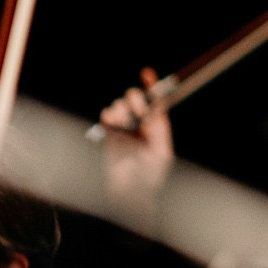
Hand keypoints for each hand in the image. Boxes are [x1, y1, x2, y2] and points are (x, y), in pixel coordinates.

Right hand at [99, 82, 174, 210]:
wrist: (129, 192)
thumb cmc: (150, 176)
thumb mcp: (161, 152)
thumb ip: (158, 130)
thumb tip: (151, 112)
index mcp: (156, 125)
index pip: (155, 100)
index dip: (152, 85)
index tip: (147, 74)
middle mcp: (140, 123)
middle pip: (135, 98)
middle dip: (135, 99)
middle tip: (137, 112)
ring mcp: (124, 128)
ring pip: (119, 106)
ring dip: (121, 109)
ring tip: (123, 123)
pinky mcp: (109, 135)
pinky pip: (106, 117)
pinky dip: (108, 116)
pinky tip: (112, 123)